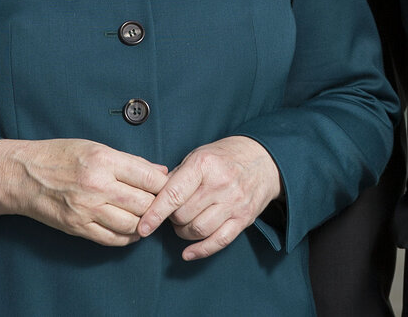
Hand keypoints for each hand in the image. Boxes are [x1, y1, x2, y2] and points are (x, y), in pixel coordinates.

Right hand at [0, 137, 169, 246]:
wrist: (22, 175)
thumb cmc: (59, 156)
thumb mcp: (95, 147)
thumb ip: (130, 161)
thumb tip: (160, 171)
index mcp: (104, 161)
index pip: (149, 177)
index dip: (165, 184)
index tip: (168, 186)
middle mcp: (97, 186)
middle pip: (145, 204)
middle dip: (158, 206)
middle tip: (163, 205)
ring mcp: (87, 210)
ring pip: (132, 225)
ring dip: (145, 224)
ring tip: (148, 217)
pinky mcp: (78, 228)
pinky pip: (112, 239)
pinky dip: (127, 238)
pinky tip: (132, 230)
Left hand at [137, 135, 282, 260]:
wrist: (264, 159)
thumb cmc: (225, 156)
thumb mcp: (198, 155)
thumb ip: (176, 176)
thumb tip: (152, 196)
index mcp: (204, 165)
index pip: (173, 194)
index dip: (155, 214)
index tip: (143, 227)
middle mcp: (220, 184)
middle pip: (183, 215)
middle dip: (172, 219)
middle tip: (173, 213)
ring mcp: (234, 203)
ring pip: (198, 230)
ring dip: (184, 233)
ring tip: (184, 224)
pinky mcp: (244, 218)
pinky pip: (219, 241)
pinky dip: (201, 250)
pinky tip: (188, 253)